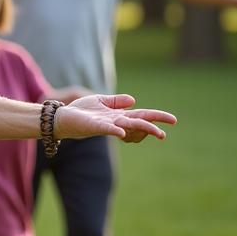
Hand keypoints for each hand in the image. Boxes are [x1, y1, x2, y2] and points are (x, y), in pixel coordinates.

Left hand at [55, 94, 176, 142]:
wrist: (63, 117)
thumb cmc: (81, 110)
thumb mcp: (101, 100)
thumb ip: (116, 101)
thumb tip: (133, 100)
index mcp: (119, 115)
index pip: (143, 115)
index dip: (158, 117)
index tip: (173, 120)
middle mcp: (117, 121)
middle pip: (140, 124)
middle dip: (153, 128)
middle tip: (164, 135)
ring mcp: (108, 125)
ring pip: (130, 127)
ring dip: (143, 129)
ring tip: (157, 133)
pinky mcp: (96, 126)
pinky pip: (109, 129)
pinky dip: (116, 129)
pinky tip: (123, 131)